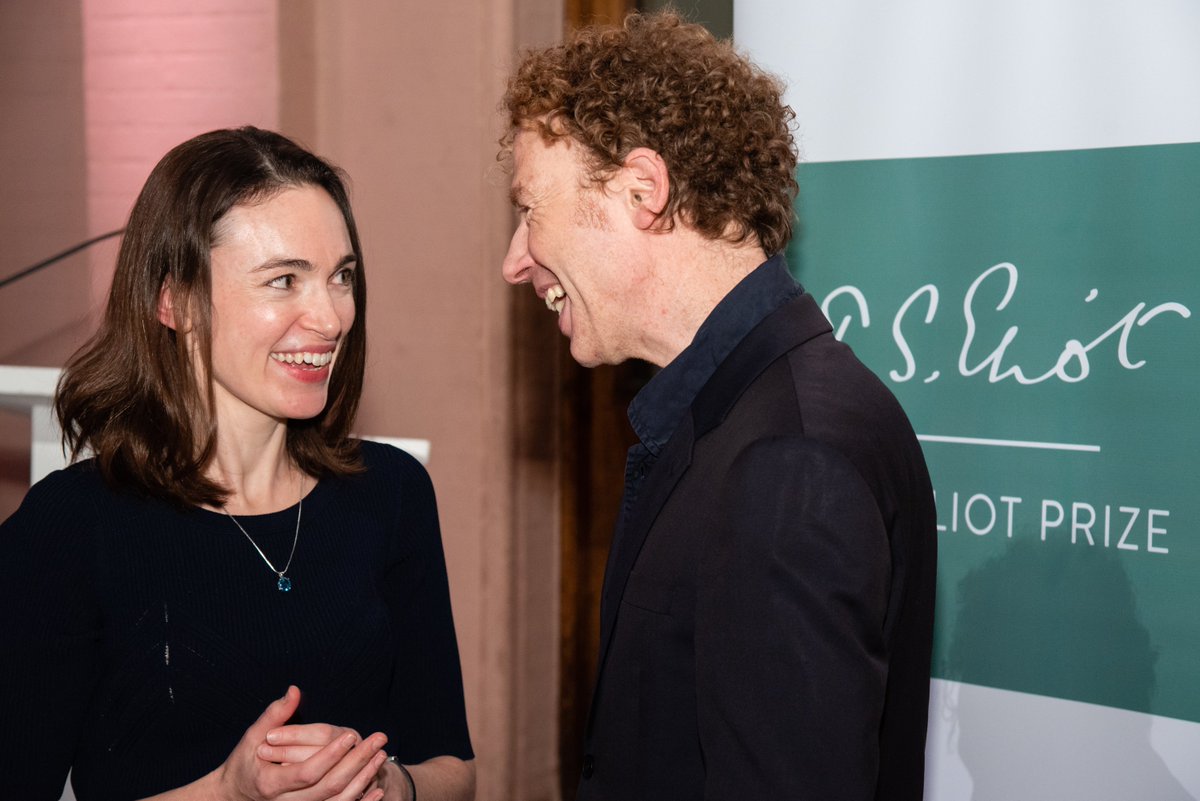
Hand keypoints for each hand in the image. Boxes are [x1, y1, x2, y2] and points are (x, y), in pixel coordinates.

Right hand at [216, 686, 389, 800]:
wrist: (237, 795)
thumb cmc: (246, 763)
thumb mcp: (253, 737)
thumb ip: (275, 715)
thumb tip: (294, 690)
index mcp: (271, 783)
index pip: (307, 772)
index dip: (330, 755)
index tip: (351, 736)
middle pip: (328, 787)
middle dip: (357, 763)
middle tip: (379, 740)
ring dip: (363, 779)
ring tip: (382, 755)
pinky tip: (379, 787)